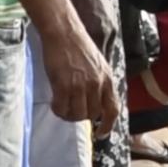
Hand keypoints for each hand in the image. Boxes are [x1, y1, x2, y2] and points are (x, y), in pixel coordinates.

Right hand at [38, 18, 120, 133]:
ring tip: (63, 106)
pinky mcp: (63, 85)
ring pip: (77, 114)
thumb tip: (96, 102)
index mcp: (107, 79)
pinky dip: (58, 110)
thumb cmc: (79, 46)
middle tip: (72, 109)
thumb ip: (99, 83)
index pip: (112, 108)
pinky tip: (55, 103)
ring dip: (69, 115)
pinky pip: (61, 108)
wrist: (64, 32)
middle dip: (82, 116)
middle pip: (92, 114)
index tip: (101, 134)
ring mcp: (80, 85)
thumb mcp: (98, 65)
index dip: (108, 125)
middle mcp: (96, 84)